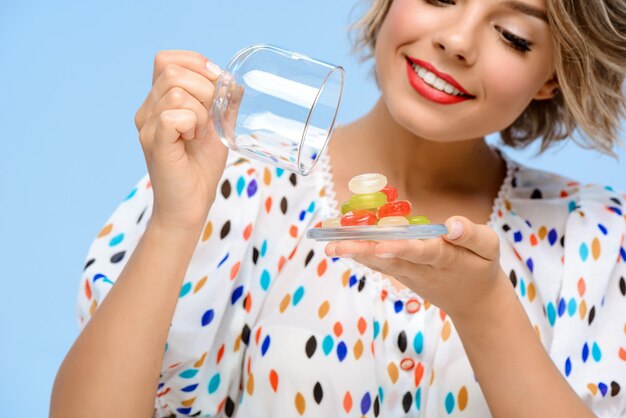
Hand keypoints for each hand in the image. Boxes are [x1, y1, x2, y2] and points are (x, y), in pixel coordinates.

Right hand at [134, 50, 243, 231]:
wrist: (191, 205)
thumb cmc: (201, 167)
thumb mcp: (218, 128)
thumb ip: (223, 103)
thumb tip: (234, 81)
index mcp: (159, 100)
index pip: (167, 59)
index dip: (195, 63)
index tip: (215, 84)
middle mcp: (147, 109)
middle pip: (172, 70)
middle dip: (203, 88)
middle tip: (208, 117)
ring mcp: (147, 125)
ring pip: (175, 92)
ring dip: (200, 110)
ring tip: (199, 133)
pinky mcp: (153, 141)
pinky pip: (172, 115)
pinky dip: (191, 123)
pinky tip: (192, 139)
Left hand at [324, 216, 508, 320]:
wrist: (472, 302)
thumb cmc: (480, 267)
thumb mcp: (489, 249)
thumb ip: (473, 236)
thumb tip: (452, 224)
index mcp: (446, 259)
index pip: (423, 252)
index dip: (403, 248)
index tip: (382, 245)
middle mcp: (421, 268)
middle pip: (390, 259)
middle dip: (363, 251)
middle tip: (336, 245)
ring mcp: (408, 273)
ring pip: (379, 263)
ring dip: (353, 253)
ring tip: (328, 243)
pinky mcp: (400, 273)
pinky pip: (377, 263)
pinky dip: (357, 253)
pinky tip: (337, 243)